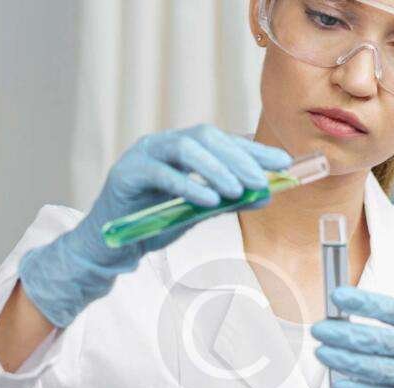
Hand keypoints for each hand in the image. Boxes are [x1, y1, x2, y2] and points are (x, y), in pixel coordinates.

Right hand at [18, 124, 291, 326]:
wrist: (110, 245)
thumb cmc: (152, 224)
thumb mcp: (196, 212)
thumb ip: (227, 201)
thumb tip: (264, 196)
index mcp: (181, 150)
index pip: (222, 140)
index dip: (253, 149)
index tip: (283, 162)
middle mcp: (162, 144)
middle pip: (205, 137)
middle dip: (238, 157)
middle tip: (261, 180)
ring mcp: (142, 155)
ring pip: (184, 148)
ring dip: (216, 168)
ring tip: (238, 191)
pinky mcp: (126, 174)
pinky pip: (162, 174)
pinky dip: (189, 185)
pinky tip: (211, 200)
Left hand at [311, 286, 393, 387]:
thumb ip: (378, 334)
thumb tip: (336, 323)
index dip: (364, 302)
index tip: (337, 295)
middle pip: (384, 340)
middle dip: (347, 334)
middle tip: (320, 329)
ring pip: (381, 369)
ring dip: (346, 360)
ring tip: (322, 353)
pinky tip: (340, 385)